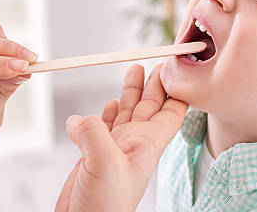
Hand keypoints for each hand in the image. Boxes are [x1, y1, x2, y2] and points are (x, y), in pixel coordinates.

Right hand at [55, 63, 187, 211]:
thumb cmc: (105, 207)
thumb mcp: (103, 163)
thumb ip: (94, 132)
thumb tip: (79, 119)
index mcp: (147, 142)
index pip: (172, 111)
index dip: (177, 88)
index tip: (177, 66)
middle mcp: (134, 143)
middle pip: (150, 105)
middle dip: (153, 83)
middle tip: (155, 60)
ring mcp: (115, 148)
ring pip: (127, 111)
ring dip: (130, 92)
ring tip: (133, 71)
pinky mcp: (95, 154)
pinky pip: (103, 126)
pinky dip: (106, 112)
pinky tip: (108, 104)